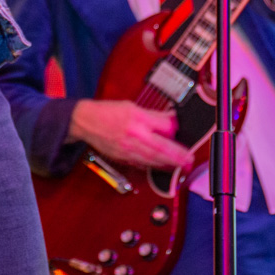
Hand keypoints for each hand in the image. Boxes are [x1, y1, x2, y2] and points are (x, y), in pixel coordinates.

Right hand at [68, 99, 194, 169]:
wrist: (86, 121)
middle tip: (188, 161)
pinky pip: (141, 164)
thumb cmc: (108, 112)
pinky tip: (162, 167)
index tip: (182, 134)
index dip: (174, 130)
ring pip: (151, 159)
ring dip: (167, 165)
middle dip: (176, 157)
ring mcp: (127, 149)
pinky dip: (153, 166)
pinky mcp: (122, 158)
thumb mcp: (132, 107)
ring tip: (180, 167)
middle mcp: (133, 135)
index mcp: (137, 118)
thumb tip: (170, 121)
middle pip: (159, 148)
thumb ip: (153, 116)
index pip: (162, 127)